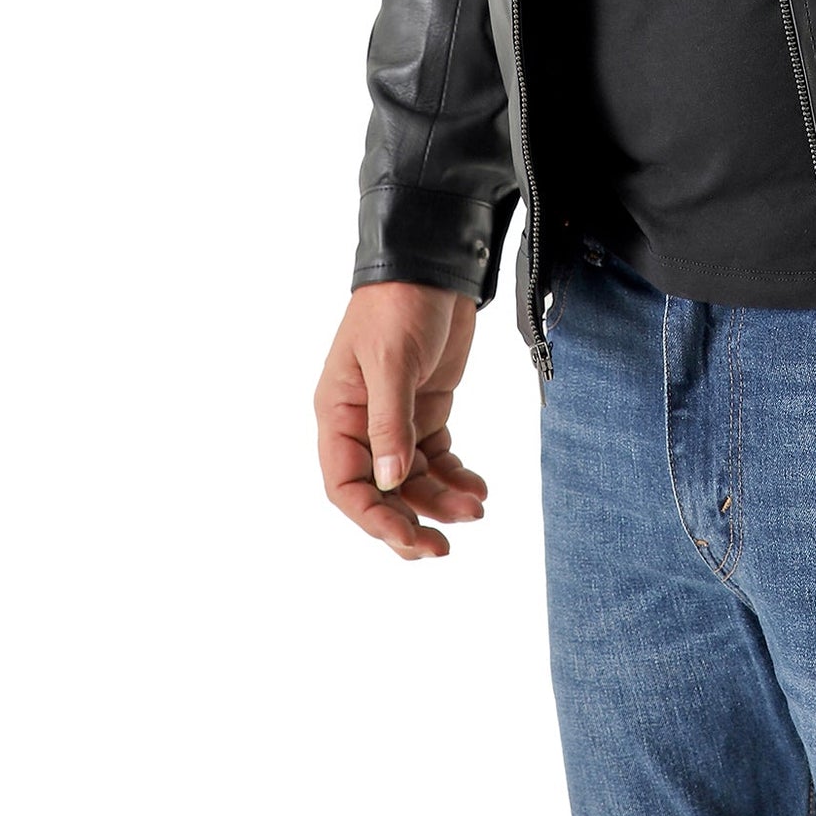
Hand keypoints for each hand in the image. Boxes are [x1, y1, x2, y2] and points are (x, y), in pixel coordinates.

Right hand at [314, 281, 486, 559]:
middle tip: (443, 548)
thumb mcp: (392, 361)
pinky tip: (478, 488)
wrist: (434, 267)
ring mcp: (397, 419)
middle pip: (381, 491)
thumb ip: (391, 423)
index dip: (373, 518)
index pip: (346, 484)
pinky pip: (437, 457)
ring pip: (413, 479)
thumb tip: (391, 483)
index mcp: (337, 414)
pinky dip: (456, 476)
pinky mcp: (428, 409)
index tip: (409, 538)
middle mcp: (362, 423)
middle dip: (409, 521)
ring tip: (476, 509)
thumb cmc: (399, 305)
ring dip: (441, 499)